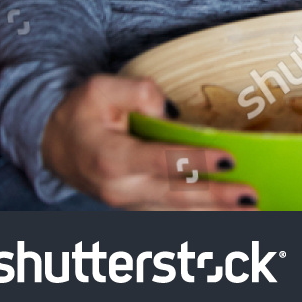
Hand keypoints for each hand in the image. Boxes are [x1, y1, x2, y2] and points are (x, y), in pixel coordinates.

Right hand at [41, 75, 256, 209]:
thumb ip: (140, 93)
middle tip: (250, 196)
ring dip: (213, 211)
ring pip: (175, 209)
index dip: (196, 162)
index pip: (162, 161)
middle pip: (175, 194)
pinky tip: (227, 211)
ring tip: (250, 209)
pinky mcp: (136, 204)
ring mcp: (128, 201)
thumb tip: (172, 111)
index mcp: (111, 158)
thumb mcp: (100, 88)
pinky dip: (199, 213)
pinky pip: (170, 211)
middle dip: (216, 197)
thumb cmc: (79, 113)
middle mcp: (120, 188)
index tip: (229, 160)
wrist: (51, 144)